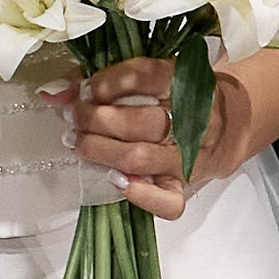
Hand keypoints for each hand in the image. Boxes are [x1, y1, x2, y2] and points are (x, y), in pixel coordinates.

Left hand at [38, 54, 252, 217]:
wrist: (227, 125)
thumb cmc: (176, 95)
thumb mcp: (150, 76)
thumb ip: (101, 78)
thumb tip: (51, 92)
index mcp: (188, 81)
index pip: (148, 76)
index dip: (111, 82)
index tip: (85, 88)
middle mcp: (195, 119)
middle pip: (141, 121)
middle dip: (97, 119)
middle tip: (73, 116)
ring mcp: (192, 156)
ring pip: (142, 157)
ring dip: (102, 150)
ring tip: (77, 142)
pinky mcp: (187, 186)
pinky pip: (168, 202)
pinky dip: (140, 195)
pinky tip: (115, 180)